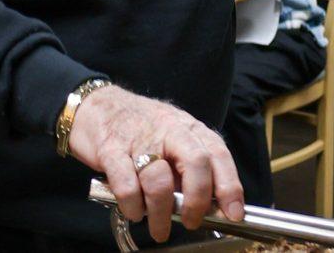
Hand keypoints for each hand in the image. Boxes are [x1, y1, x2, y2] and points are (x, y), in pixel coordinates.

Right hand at [68, 84, 242, 242]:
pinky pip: (126, 184)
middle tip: (191, 221)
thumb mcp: (173, 139)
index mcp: (189, 129)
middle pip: (195, 162)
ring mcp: (140, 140)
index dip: (230, 185)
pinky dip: (132, 205)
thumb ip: (190, 168)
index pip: (218, 154)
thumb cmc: (142, 128)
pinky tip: (134, 211)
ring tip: (159, 229)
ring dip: (161, 213)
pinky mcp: (112, 150)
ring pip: (159, 180)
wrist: (99, 104)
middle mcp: (169, 130)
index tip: (235, 213)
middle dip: (197, 199)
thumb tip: (209, 205)